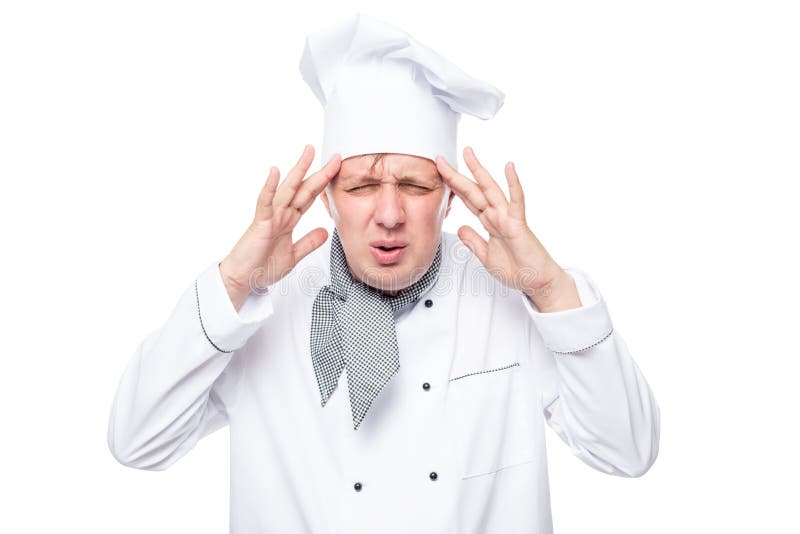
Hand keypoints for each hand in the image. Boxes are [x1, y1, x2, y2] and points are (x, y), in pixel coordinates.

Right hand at [219, 145, 340, 309]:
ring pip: (287, 189)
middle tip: (335, 156)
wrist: (243, 280)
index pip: (310, 197)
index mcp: (289, 220)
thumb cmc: (262, 266)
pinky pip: (265, 203)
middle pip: (303, 188)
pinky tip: (275, 172)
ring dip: (298, 171)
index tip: (338, 170)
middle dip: (319, 171)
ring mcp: (271, 217)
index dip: (325, 184)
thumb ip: (309, 242)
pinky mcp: (260, 223)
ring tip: (308, 153)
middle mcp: (281, 214)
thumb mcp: (294, 255)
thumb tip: (325, 232)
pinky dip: (269, 188)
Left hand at [435, 147, 580, 312]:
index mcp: (489, 223)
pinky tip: (509, 167)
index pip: (467, 200)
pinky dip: (513, 184)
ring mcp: (507, 218)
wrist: (537, 281)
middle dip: (457, 175)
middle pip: (473, 191)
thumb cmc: (518, 269)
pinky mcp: (519, 224)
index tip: (440, 174)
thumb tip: (461, 228)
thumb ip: (473, 241)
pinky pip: (516, 202)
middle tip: (441, 159)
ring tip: (469, 154)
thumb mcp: (486, 256)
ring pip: (490, 190)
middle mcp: (497, 216)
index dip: (453, 187)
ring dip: (479, 171)